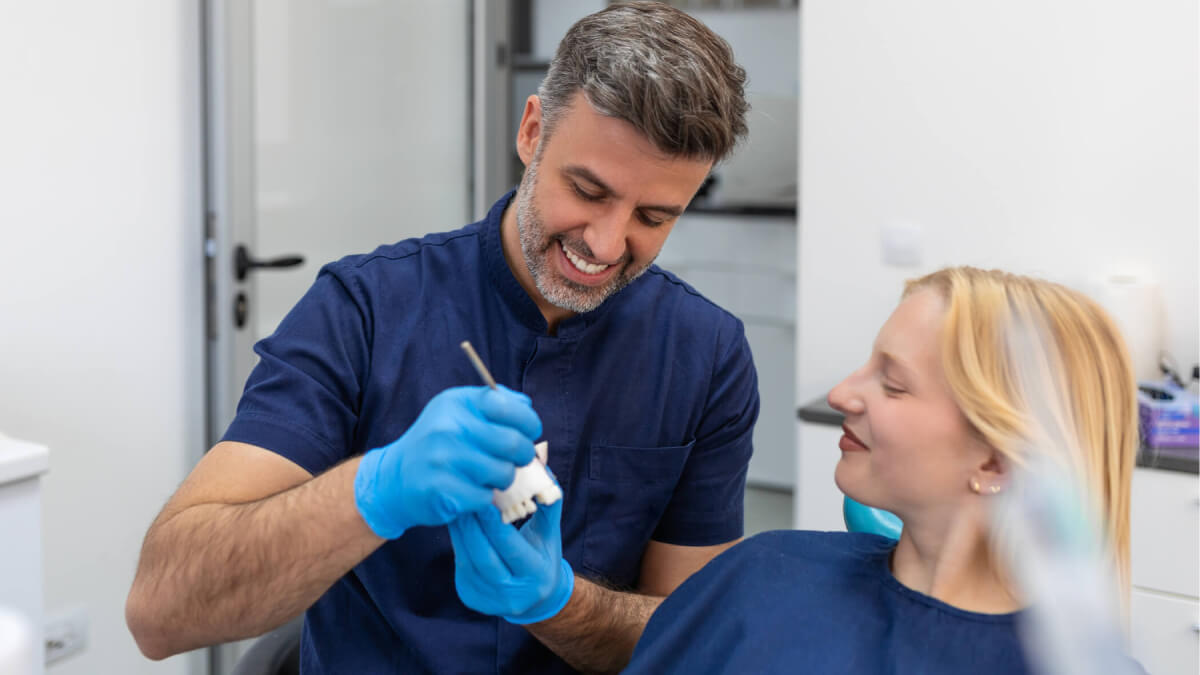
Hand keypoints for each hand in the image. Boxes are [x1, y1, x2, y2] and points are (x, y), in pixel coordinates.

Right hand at [354, 385, 540, 538]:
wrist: (395, 477)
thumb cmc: (437, 443)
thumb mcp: (457, 411)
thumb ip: (493, 403)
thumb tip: (527, 405)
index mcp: (457, 403)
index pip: (510, 407)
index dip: (529, 422)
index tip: (528, 433)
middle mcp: (448, 427)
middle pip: (513, 443)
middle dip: (523, 455)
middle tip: (516, 460)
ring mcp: (443, 459)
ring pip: (504, 473)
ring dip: (503, 479)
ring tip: (489, 476)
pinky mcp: (442, 490)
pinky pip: (486, 497)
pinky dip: (484, 498)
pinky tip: (471, 491)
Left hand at [449, 498, 573, 623]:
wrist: (535, 598)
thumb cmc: (543, 556)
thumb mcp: (550, 534)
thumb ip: (549, 506)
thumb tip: (545, 473)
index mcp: (537, 576)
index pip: (511, 548)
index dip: (495, 524)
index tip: (484, 499)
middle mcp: (513, 595)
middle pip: (485, 556)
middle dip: (472, 526)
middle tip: (463, 497)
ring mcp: (489, 600)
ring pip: (468, 561)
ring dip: (460, 532)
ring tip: (456, 506)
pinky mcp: (472, 598)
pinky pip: (461, 565)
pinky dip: (458, 541)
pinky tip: (455, 523)